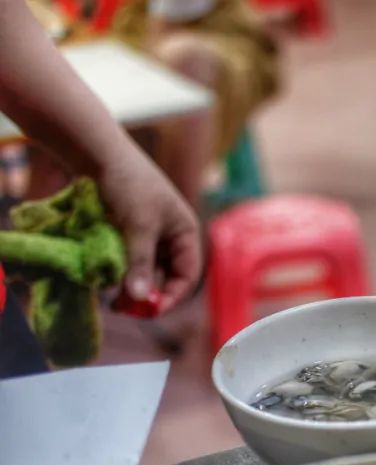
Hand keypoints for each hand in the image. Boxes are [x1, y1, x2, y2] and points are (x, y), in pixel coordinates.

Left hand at [95, 146, 202, 313]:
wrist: (98, 153)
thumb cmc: (128, 184)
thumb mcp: (138, 225)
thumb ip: (140, 262)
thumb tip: (140, 298)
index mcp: (185, 232)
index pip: (186, 274)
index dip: (171, 294)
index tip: (149, 310)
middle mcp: (170, 237)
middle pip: (165, 276)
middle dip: (147, 294)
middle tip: (124, 309)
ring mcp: (148, 235)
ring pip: (144, 271)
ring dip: (131, 285)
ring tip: (111, 297)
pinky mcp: (127, 233)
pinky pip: (128, 261)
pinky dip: (119, 272)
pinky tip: (105, 278)